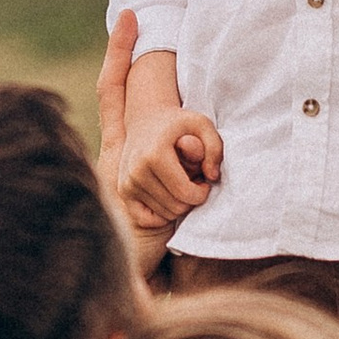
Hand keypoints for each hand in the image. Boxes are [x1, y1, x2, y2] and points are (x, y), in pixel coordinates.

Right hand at [118, 110, 223, 228]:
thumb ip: (215, 148)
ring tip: (181, 186)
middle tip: (194, 183)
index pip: (185, 193)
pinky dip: (161, 214)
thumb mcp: (203, 125)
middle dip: (191, 199)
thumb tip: (212, 177)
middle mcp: (137, 171)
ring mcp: (127, 183)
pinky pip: (146, 219)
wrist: (145, 119)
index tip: (205, 181)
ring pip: (164, 214)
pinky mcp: (123, 192)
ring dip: (178, 205)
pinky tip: (168, 197)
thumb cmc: (178, 124)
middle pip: (176, 207)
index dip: (202, 193)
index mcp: (155, 156)